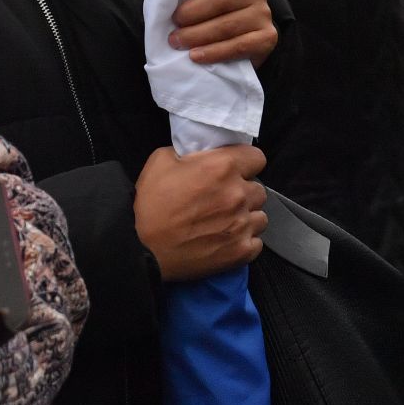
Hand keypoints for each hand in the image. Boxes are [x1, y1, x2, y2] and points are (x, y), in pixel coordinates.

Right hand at [133, 145, 269, 281]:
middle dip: (243, 191)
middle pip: (259, 189)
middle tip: (223, 197)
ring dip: (246, 217)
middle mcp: (239, 194)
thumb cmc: (150, 203)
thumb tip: (199, 157)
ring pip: (260, 216)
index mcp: (222, 167)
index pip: (257, 157)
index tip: (235, 169)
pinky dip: (244, 240)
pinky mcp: (242, 251)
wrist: (143, 247)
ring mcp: (243, 225)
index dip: (246, 162)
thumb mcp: (161, 160)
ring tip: (225, 221)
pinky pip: (257, 242)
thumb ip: (189, 153)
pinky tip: (226, 239)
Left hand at [170, 0, 276, 65]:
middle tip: (171, 32)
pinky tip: (197, 56)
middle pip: (220, 2)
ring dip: (198, 37)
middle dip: (191, 19)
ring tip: (178, 43)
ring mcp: (264, 13)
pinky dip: (216, 53)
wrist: (242, 30)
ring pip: (227, 26)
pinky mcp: (268, 37)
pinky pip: (239, 46)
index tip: (172, 10)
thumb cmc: (213, 5)